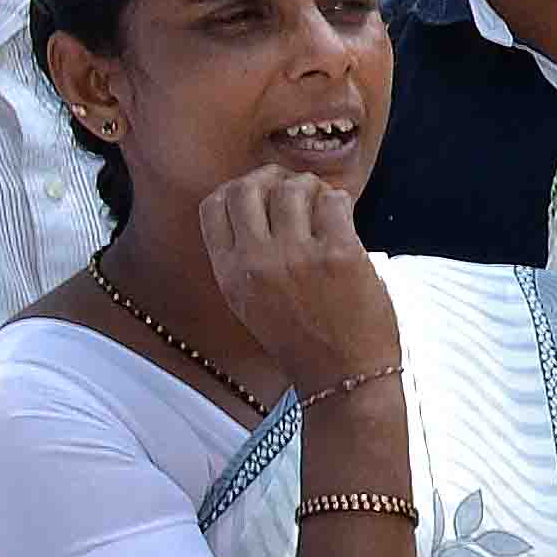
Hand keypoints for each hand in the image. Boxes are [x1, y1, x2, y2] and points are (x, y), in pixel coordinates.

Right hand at [195, 168, 401, 394]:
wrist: (343, 378)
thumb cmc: (304, 339)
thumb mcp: (252, 302)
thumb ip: (247, 257)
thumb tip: (258, 202)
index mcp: (230, 274)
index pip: (213, 205)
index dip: (238, 187)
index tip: (261, 191)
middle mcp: (257, 262)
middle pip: (249, 187)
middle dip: (274, 178)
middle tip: (297, 188)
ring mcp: (298, 257)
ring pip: (293, 188)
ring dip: (312, 187)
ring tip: (324, 204)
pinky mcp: (339, 255)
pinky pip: (333, 201)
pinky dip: (339, 200)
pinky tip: (343, 216)